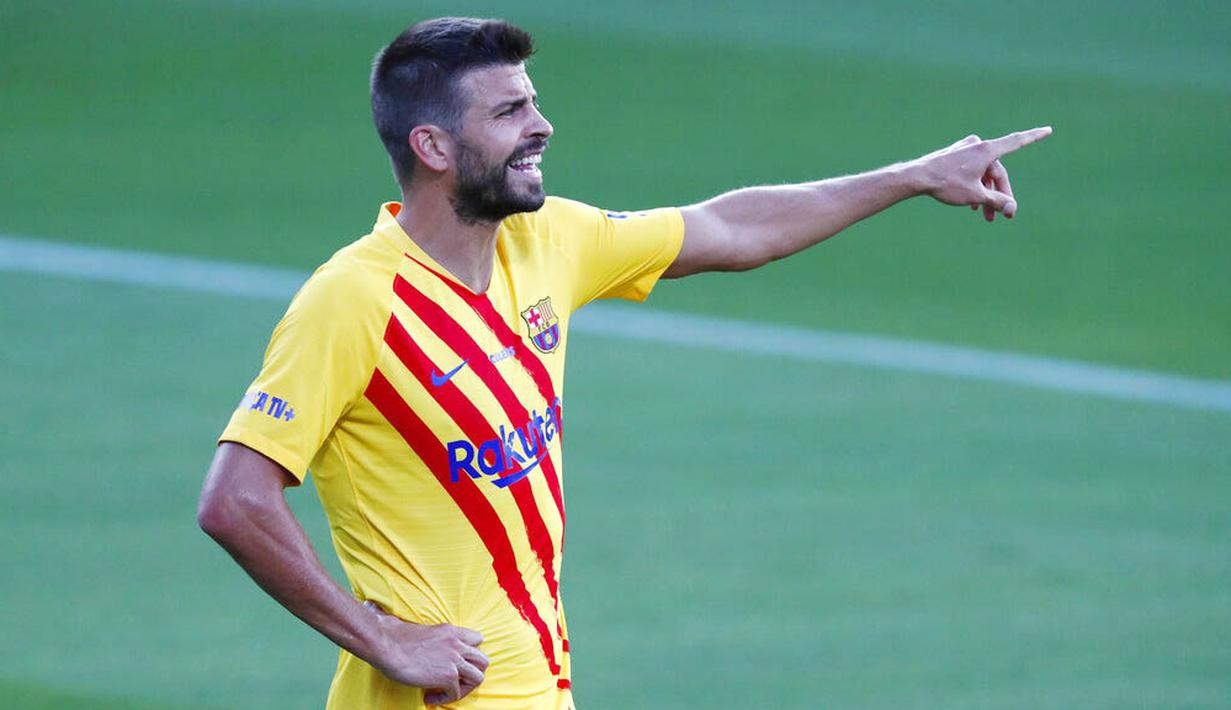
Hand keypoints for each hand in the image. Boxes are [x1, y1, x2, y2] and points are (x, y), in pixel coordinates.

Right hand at [362, 601, 489, 705]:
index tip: (457, 663)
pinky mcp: (448, 676)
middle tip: (457, 681)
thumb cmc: (396, 638)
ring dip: (465, 688)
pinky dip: (445, 698)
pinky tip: (430, 697)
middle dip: (472, 673)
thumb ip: (437, 638)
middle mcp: (458, 644)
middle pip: (483, 661)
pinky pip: (456, 693)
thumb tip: (430, 646)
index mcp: (452, 631)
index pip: (477, 640)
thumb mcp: (425, 631)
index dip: (470, 654)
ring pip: (478, 678)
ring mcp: (455, 660)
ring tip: (448, 692)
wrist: (387, 645)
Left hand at [913, 126, 1051, 220]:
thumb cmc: (946, 184)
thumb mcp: (975, 195)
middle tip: (1005, 215)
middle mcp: (978, 145)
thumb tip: (1012, 208)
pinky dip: (975, 186)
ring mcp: (965, 149)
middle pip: (997, 171)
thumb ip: (996, 201)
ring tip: (986, 216)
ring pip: (984, 173)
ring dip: (987, 194)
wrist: (916, 177)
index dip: (1034, 136)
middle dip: (1001, 194)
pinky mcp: (955, 155)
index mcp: (987, 150)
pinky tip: (973, 205)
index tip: (1049, 130)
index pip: (1017, 142)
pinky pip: (972, 171)